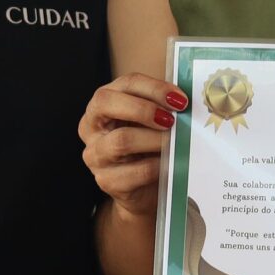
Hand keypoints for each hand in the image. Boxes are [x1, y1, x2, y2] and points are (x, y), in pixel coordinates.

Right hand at [80, 74, 187, 217]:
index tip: (179, 99)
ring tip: (175, 142)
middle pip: (107, 103)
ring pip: (122, 140)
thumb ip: (161, 108)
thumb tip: (183, 101)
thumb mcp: (149, 123)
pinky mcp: (107, 181)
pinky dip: (159, 165)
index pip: (125, 84)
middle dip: (144, 108)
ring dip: (155, 139)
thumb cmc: (145, 149)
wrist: (142, 191)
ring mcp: (95, 155)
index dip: (154, 88)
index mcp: (102, 105)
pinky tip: (172, 163)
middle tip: (172, 119)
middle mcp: (91, 127)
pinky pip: (137, 171)